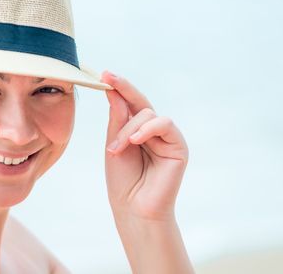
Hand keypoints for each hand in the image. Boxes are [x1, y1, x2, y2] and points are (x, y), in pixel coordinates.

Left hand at [102, 71, 188, 221]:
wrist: (133, 208)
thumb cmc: (122, 180)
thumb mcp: (114, 144)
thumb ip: (118, 120)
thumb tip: (114, 93)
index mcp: (137, 129)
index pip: (130, 103)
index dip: (119, 87)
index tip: (104, 74)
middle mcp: (153, 130)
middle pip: (139, 102)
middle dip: (124, 89)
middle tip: (108, 78)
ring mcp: (167, 137)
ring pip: (148, 113)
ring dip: (129, 128)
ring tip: (117, 148)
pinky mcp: (179, 146)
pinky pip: (165, 124)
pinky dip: (147, 129)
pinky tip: (134, 141)